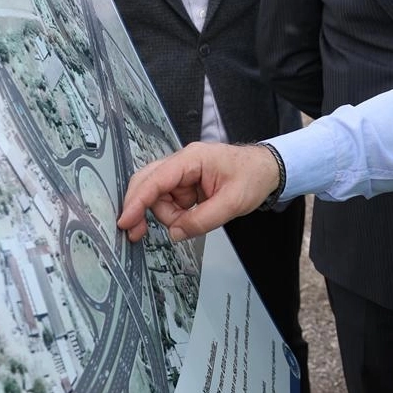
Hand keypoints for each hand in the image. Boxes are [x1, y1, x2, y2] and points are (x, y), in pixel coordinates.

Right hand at [118, 143, 279, 240]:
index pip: (156, 179)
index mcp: (192, 159)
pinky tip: (185, 220)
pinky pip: (170, 201)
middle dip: (141, 209)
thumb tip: (174, 233)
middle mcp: (183, 162)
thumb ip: (202, 220)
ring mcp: (183, 173)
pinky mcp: (186, 183)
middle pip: (148, 184)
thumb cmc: (253, 177)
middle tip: (136, 234)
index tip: (125, 221)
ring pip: (158, 196)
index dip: (137, 201)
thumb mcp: (232, 203)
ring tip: (187, 223)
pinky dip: (173, 214)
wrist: (267, 170)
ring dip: (166, 215)